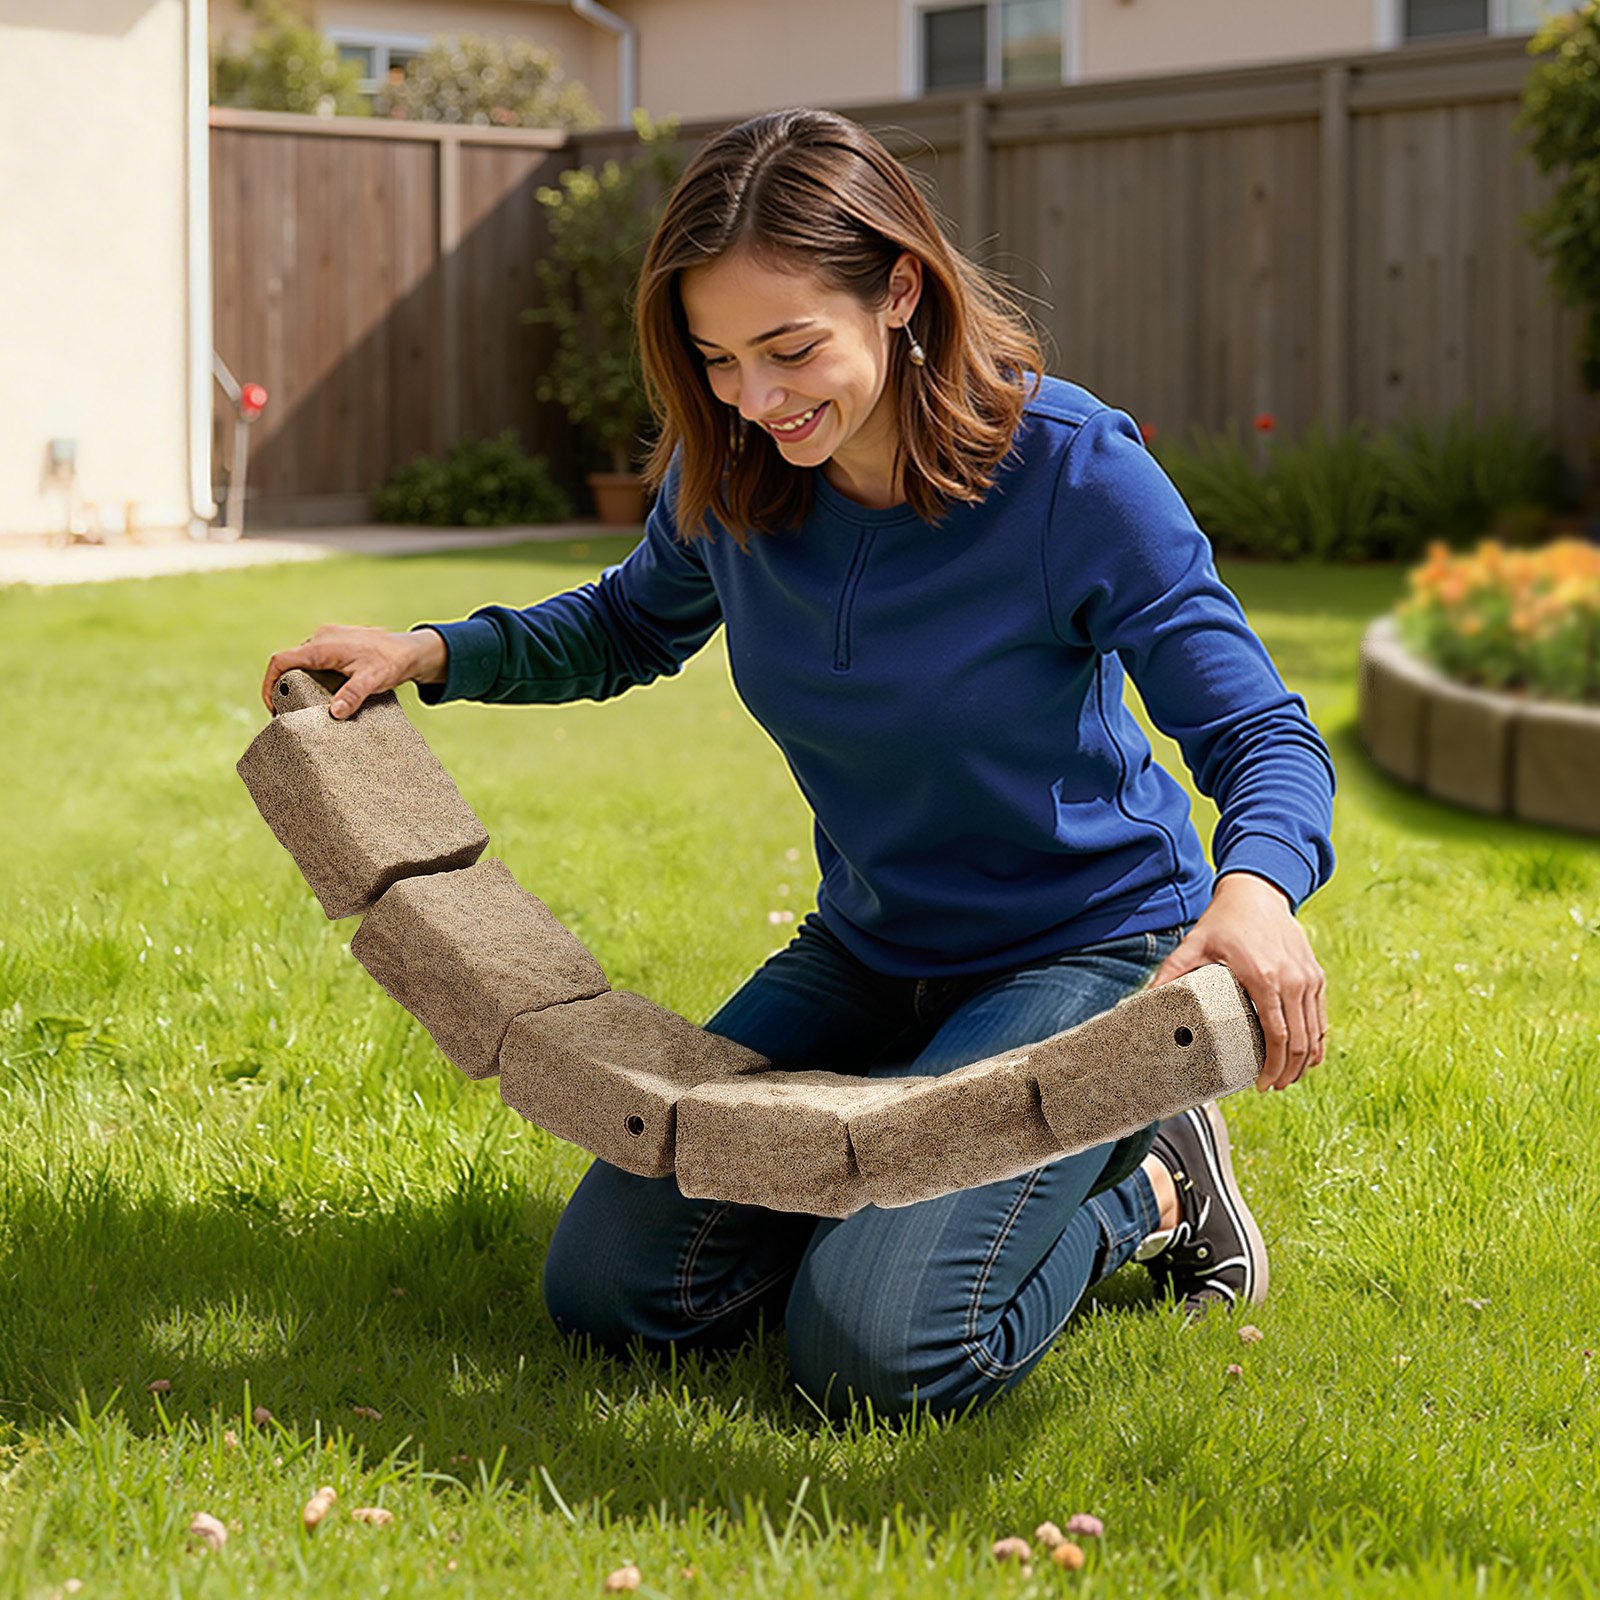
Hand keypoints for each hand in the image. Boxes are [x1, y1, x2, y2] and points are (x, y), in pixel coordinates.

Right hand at [261, 625, 447, 718]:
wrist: (411, 650)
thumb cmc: (392, 662)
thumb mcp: (373, 680)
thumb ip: (353, 695)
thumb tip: (334, 713)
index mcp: (323, 645)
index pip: (282, 660)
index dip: (269, 683)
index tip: (272, 706)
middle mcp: (321, 638)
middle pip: (289, 664)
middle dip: (284, 688)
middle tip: (289, 712)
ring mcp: (327, 639)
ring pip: (301, 663)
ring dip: (298, 683)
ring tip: (304, 706)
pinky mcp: (334, 645)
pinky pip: (314, 661)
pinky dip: (311, 677)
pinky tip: (321, 694)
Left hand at [1149, 871, 1326, 1092]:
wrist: (1257, 892)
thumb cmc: (1223, 921)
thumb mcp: (1193, 945)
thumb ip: (1170, 974)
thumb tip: (1144, 1001)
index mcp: (1263, 977)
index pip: (1277, 1035)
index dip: (1272, 1066)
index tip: (1259, 1084)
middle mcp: (1293, 980)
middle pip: (1299, 1041)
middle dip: (1288, 1072)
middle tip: (1271, 1086)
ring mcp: (1308, 978)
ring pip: (1315, 1033)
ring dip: (1304, 1061)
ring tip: (1286, 1078)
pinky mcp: (1315, 976)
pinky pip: (1320, 1017)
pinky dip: (1316, 1041)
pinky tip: (1306, 1056)